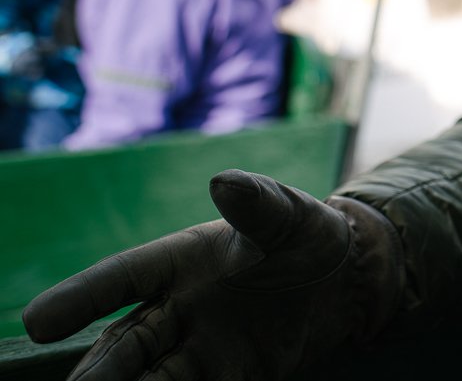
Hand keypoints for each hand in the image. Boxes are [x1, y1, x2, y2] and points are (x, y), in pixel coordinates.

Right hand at [23, 169, 401, 379]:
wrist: (342, 280)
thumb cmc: (302, 234)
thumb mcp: (287, 215)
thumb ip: (257, 204)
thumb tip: (223, 183)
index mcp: (179, 262)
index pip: (121, 278)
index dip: (80, 298)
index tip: (38, 322)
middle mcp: (177, 311)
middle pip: (126, 345)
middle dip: (98, 372)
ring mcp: (201, 351)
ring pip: (151, 380)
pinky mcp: (231, 378)